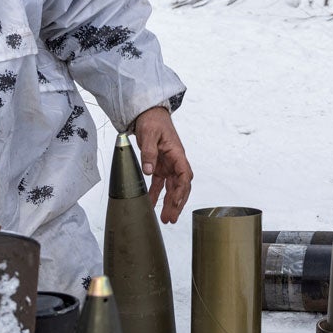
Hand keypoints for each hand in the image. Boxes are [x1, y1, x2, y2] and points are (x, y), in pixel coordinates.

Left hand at [132, 105, 192, 223]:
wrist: (148, 114)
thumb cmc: (152, 121)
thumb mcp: (149, 134)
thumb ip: (149, 152)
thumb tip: (148, 170)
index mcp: (177, 154)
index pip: (184, 175)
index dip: (181, 190)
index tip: (176, 203)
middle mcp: (175, 161)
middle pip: (181, 186)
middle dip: (178, 203)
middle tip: (171, 218)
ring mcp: (168, 165)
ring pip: (172, 188)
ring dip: (170, 203)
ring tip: (166, 218)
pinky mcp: (159, 166)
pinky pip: (160, 184)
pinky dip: (156, 195)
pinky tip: (151, 205)